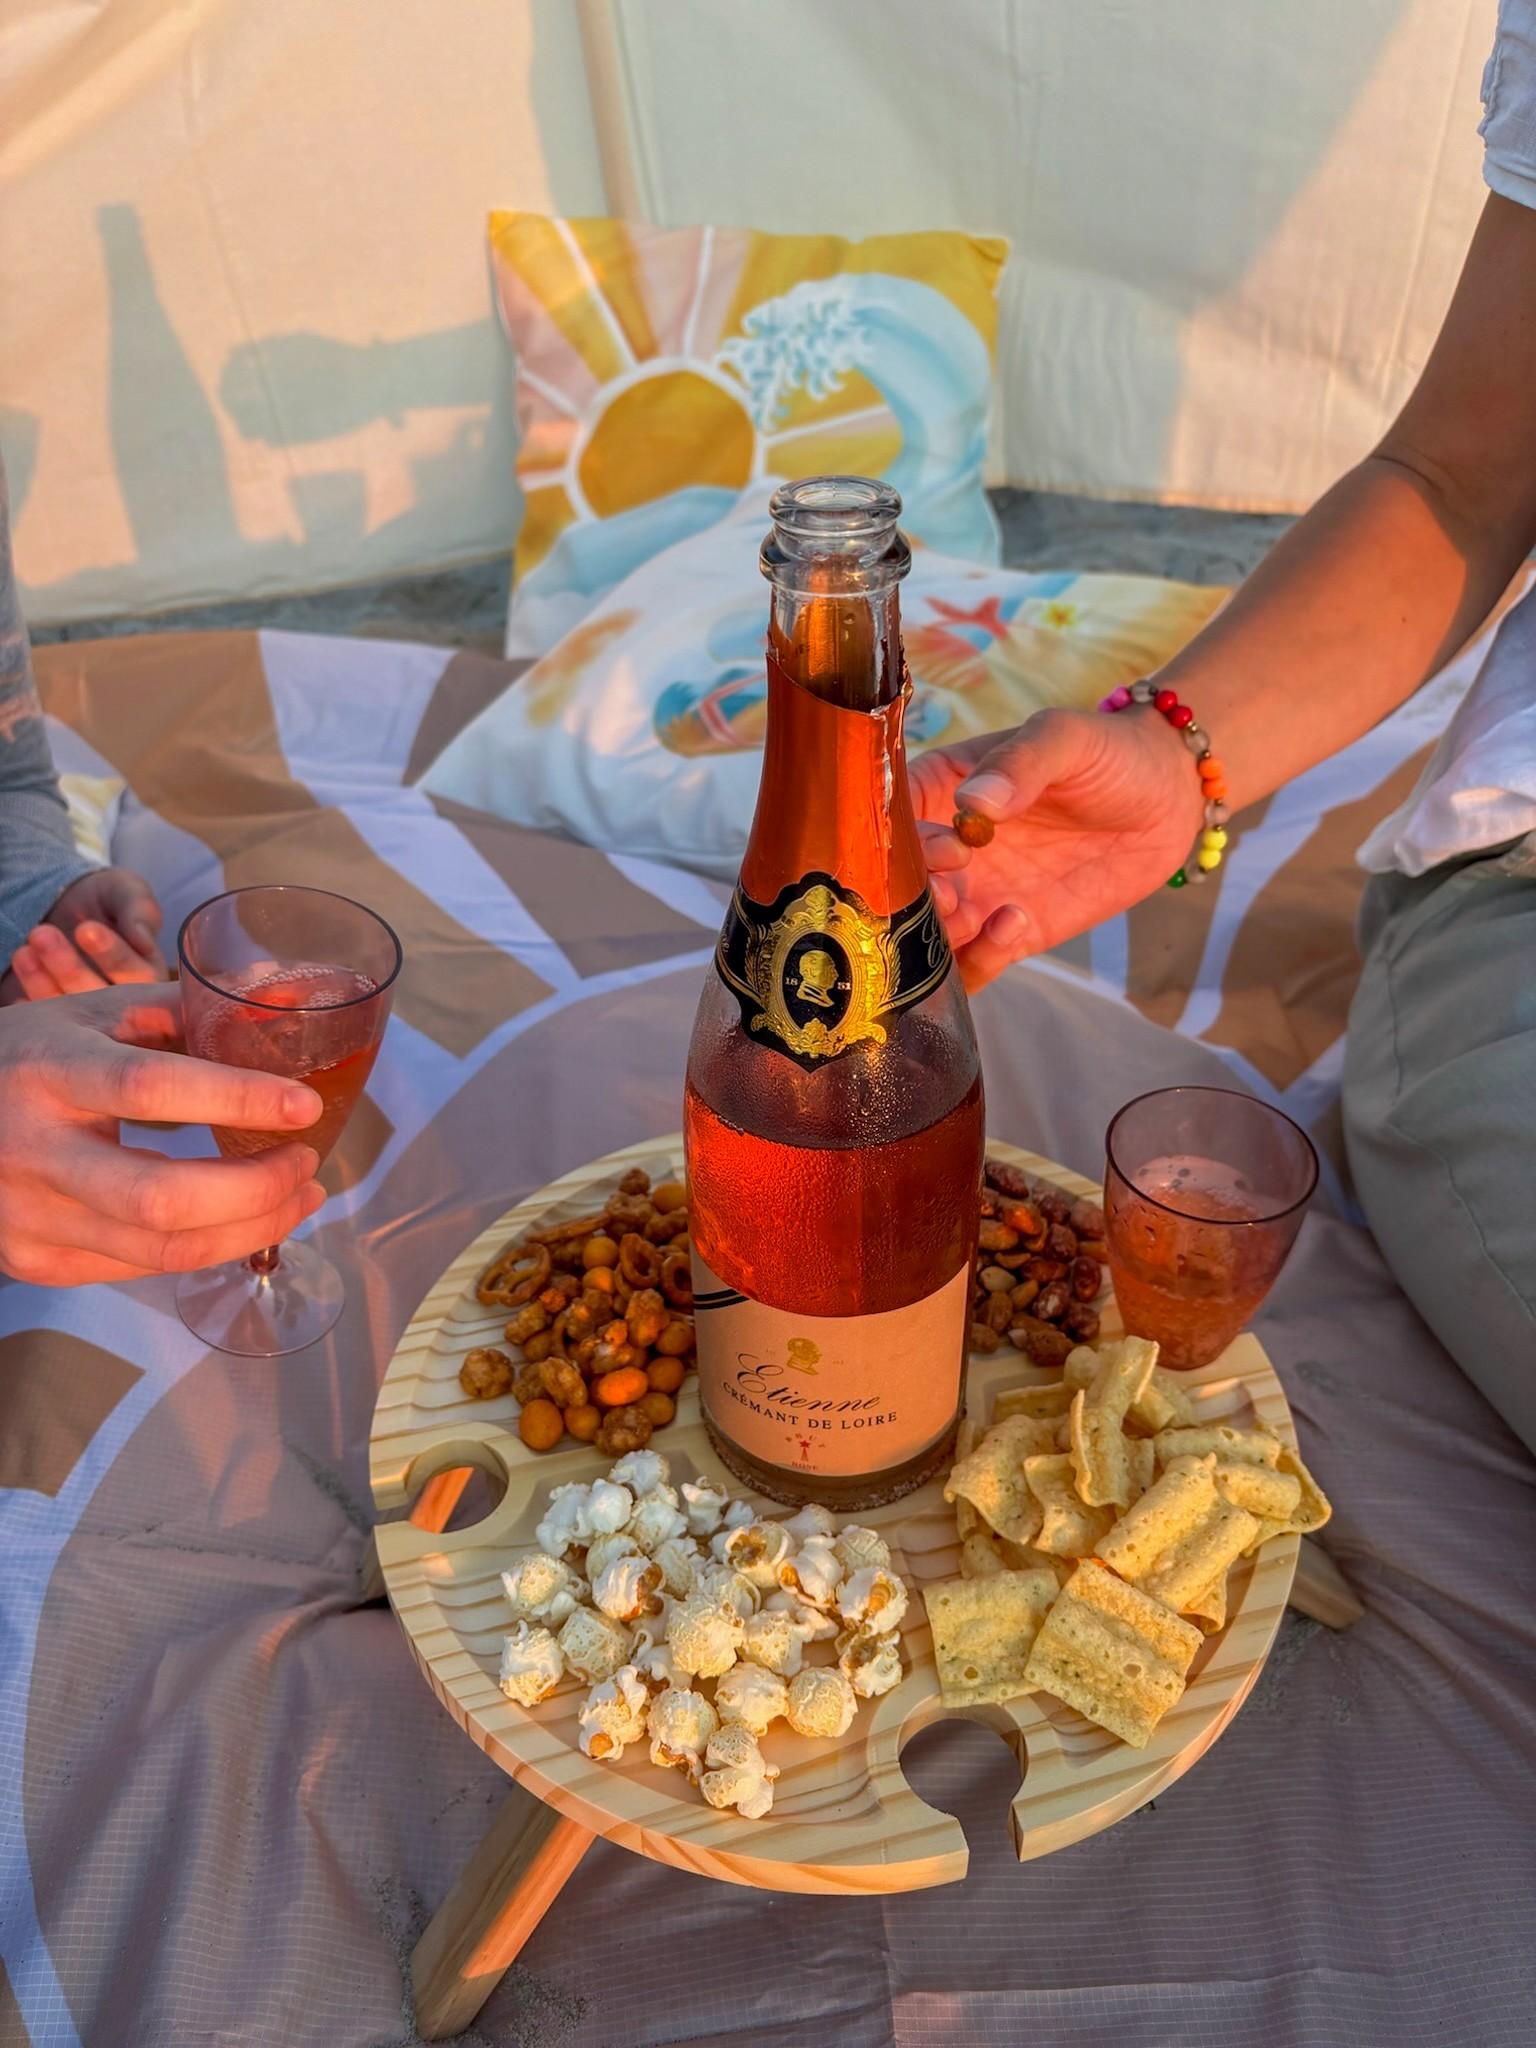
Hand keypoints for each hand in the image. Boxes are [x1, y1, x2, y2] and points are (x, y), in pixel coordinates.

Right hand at [0, 980, 325, 1286]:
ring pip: (163, 1249)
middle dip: (258, 1190)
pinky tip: (242, 1220)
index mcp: (50, 1071)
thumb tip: (275, 1015)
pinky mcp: (34, 1261)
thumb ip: (178, 1013)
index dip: (237, 1098)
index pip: (151, 1088)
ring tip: (298, 1196)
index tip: (304, 1104)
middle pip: (162, 1198)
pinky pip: (143, 1267)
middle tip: (307, 1162)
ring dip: (252, 1229)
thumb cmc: (28, 1055)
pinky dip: (207, 1246)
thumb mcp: (87, 1013)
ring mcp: (28, 1216)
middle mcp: (32, 1151)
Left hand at [1, 868, 166, 1003]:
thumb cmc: (106, 899)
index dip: (113, 955)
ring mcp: (90, 1014)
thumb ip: (139, 909)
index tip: (86, 929)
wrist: (68, 907)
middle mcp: (126, 1002)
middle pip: (104, 1000)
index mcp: (150, 974)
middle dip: (71, 969)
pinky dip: (30, 1009)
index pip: (139, 975)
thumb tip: (144, 940)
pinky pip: (45, 1024)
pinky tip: (16, 994)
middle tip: (42, 934)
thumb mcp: (126, 891)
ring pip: (71, 1012)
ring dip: (43, 985)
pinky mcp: (59, 1019)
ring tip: (23, 952)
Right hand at [909, 707, 1204, 991]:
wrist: (1167, 796)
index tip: (952, 846)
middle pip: (892, 891)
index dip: (901, 845)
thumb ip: (1020, 763)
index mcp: (938, 790)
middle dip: (910, 902)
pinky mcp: (1008, 934)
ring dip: (934, 941)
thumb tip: (975, 803)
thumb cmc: (1107, 752)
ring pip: (920, 939)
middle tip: (957, 893)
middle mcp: (943, 849)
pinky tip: (1017, 921)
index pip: (888, 824)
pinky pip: (971, 967)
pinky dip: (979, 959)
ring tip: (979, 913)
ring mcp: (973, 896)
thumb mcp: (1064, 739)